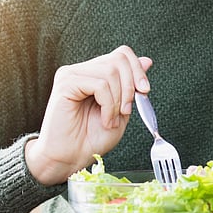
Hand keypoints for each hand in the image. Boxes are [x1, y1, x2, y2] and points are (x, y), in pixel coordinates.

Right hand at [25, 45, 151, 184]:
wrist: (70, 159)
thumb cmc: (92, 139)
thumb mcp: (121, 110)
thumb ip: (131, 86)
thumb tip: (147, 60)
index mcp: (95, 73)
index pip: (121, 54)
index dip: (137, 69)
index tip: (144, 91)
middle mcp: (82, 69)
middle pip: (118, 59)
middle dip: (130, 86)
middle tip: (126, 111)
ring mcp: (71, 74)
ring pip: (110, 72)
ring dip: (118, 100)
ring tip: (111, 120)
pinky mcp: (65, 83)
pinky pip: (99, 84)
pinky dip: (108, 105)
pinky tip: (104, 119)